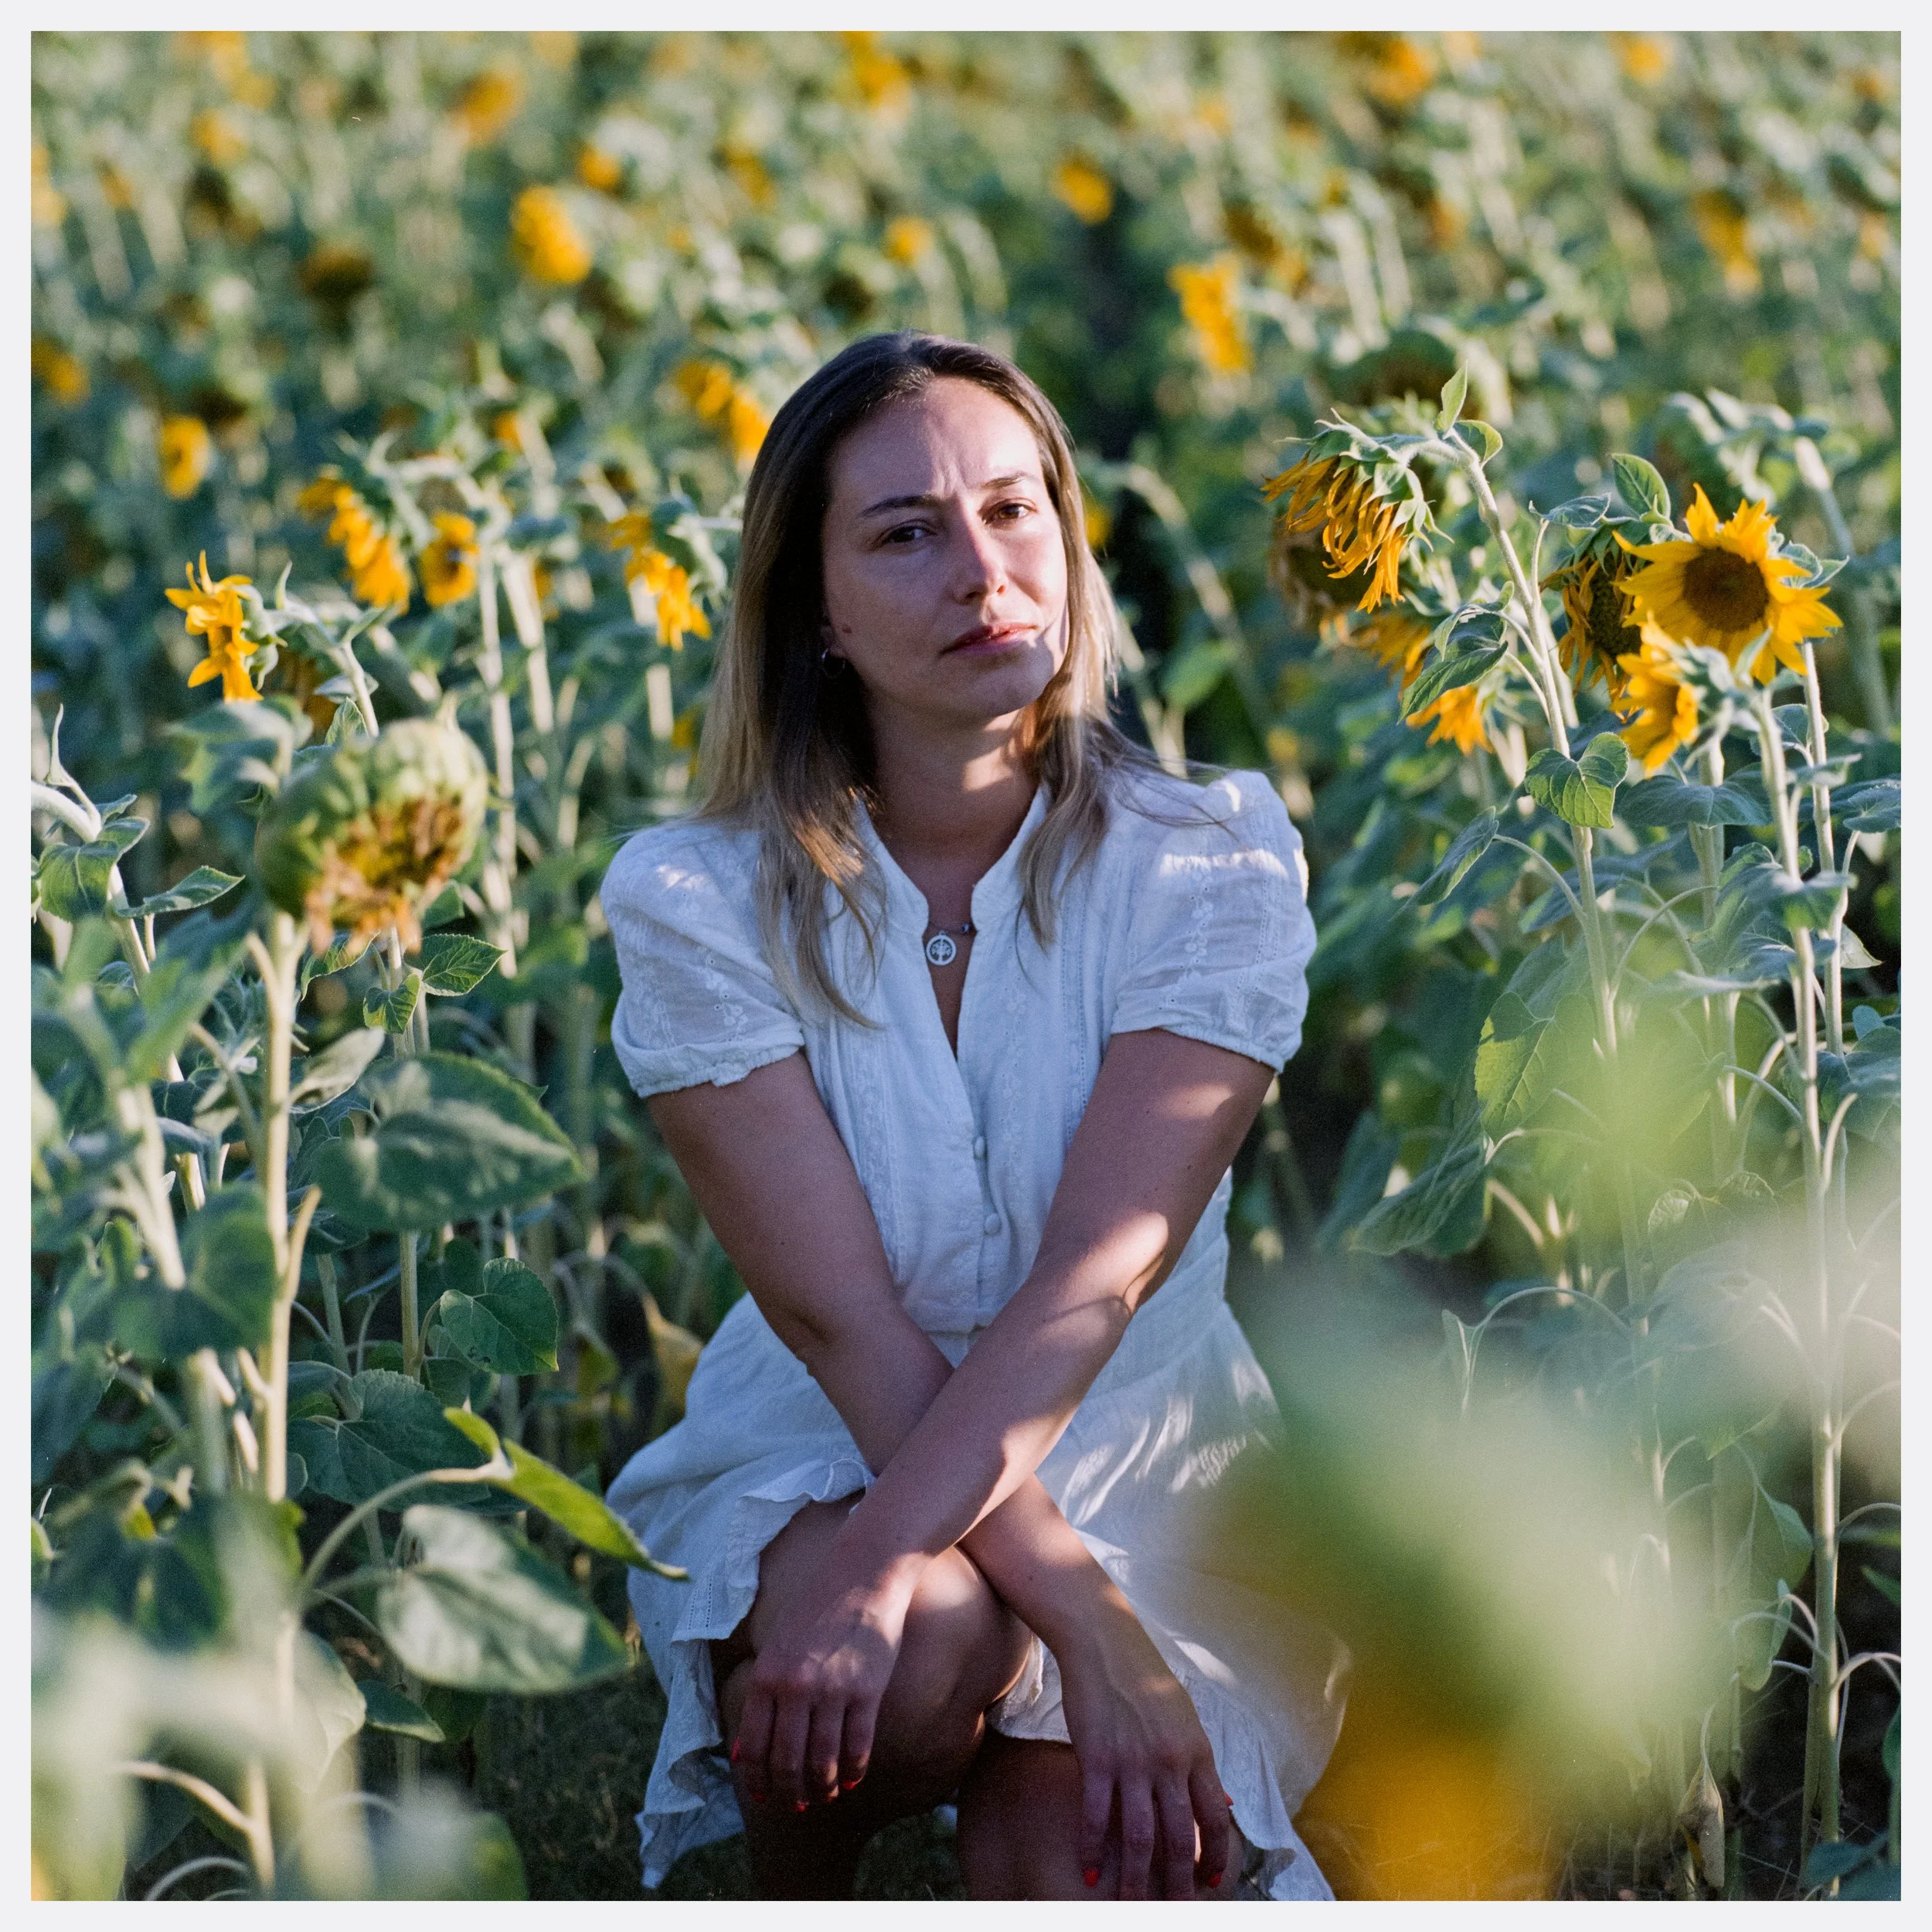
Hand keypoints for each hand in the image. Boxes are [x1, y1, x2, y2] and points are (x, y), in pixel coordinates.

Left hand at [731, 1551, 919, 1812]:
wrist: (863, 1573)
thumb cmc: (818, 1610)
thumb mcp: (778, 1646)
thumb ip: (762, 1697)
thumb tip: (742, 1753)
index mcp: (767, 1675)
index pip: (753, 1745)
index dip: (757, 1780)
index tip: (763, 1798)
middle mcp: (795, 1686)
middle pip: (787, 1761)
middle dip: (789, 1794)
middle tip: (797, 1807)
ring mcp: (833, 1690)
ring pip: (822, 1761)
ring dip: (823, 1788)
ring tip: (825, 1796)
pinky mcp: (867, 1690)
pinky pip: (858, 1745)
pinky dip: (854, 1769)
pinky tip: (853, 1778)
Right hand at [1053, 1601, 1230, 1899]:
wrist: (1102, 1641)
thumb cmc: (1142, 1676)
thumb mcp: (1184, 1716)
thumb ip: (1202, 1763)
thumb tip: (1228, 1803)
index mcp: (1196, 1750)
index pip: (1215, 1817)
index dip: (1215, 1855)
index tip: (1211, 1882)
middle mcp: (1170, 1760)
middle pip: (1179, 1837)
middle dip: (1179, 1882)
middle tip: (1174, 1910)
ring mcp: (1133, 1761)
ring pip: (1140, 1836)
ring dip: (1136, 1879)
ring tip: (1130, 1906)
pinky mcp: (1097, 1758)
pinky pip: (1098, 1816)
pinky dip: (1094, 1850)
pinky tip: (1090, 1873)